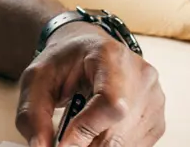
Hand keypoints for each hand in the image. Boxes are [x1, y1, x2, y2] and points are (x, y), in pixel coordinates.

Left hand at [17, 22, 165, 146]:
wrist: (87, 51)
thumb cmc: (64, 63)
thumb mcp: (36, 80)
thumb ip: (32, 114)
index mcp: (112, 57)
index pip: (110, 103)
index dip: (86, 130)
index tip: (62, 144)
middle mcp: (141, 76)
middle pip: (117, 132)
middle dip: (84, 145)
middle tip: (63, 140)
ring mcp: (154, 100)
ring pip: (124, 145)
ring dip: (94, 146)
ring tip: (78, 130)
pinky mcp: (157, 121)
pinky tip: (96, 132)